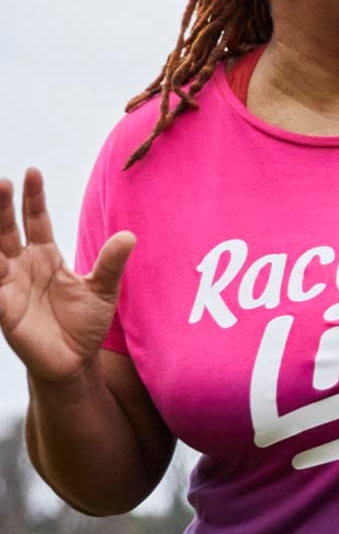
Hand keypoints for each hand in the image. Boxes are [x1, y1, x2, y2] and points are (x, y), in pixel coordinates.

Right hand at [0, 170, 132, 387]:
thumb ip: (111, 264)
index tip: (33, 172)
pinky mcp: (1, 307)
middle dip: (3, 206)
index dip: (33, 198)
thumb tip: (130, 236)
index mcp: (45, 256)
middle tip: (2, 181)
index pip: (35, 220)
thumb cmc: (85, 324)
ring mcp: (8, 285)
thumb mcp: (102, 291)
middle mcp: (22, 265)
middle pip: (6, 229)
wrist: (74, 361)